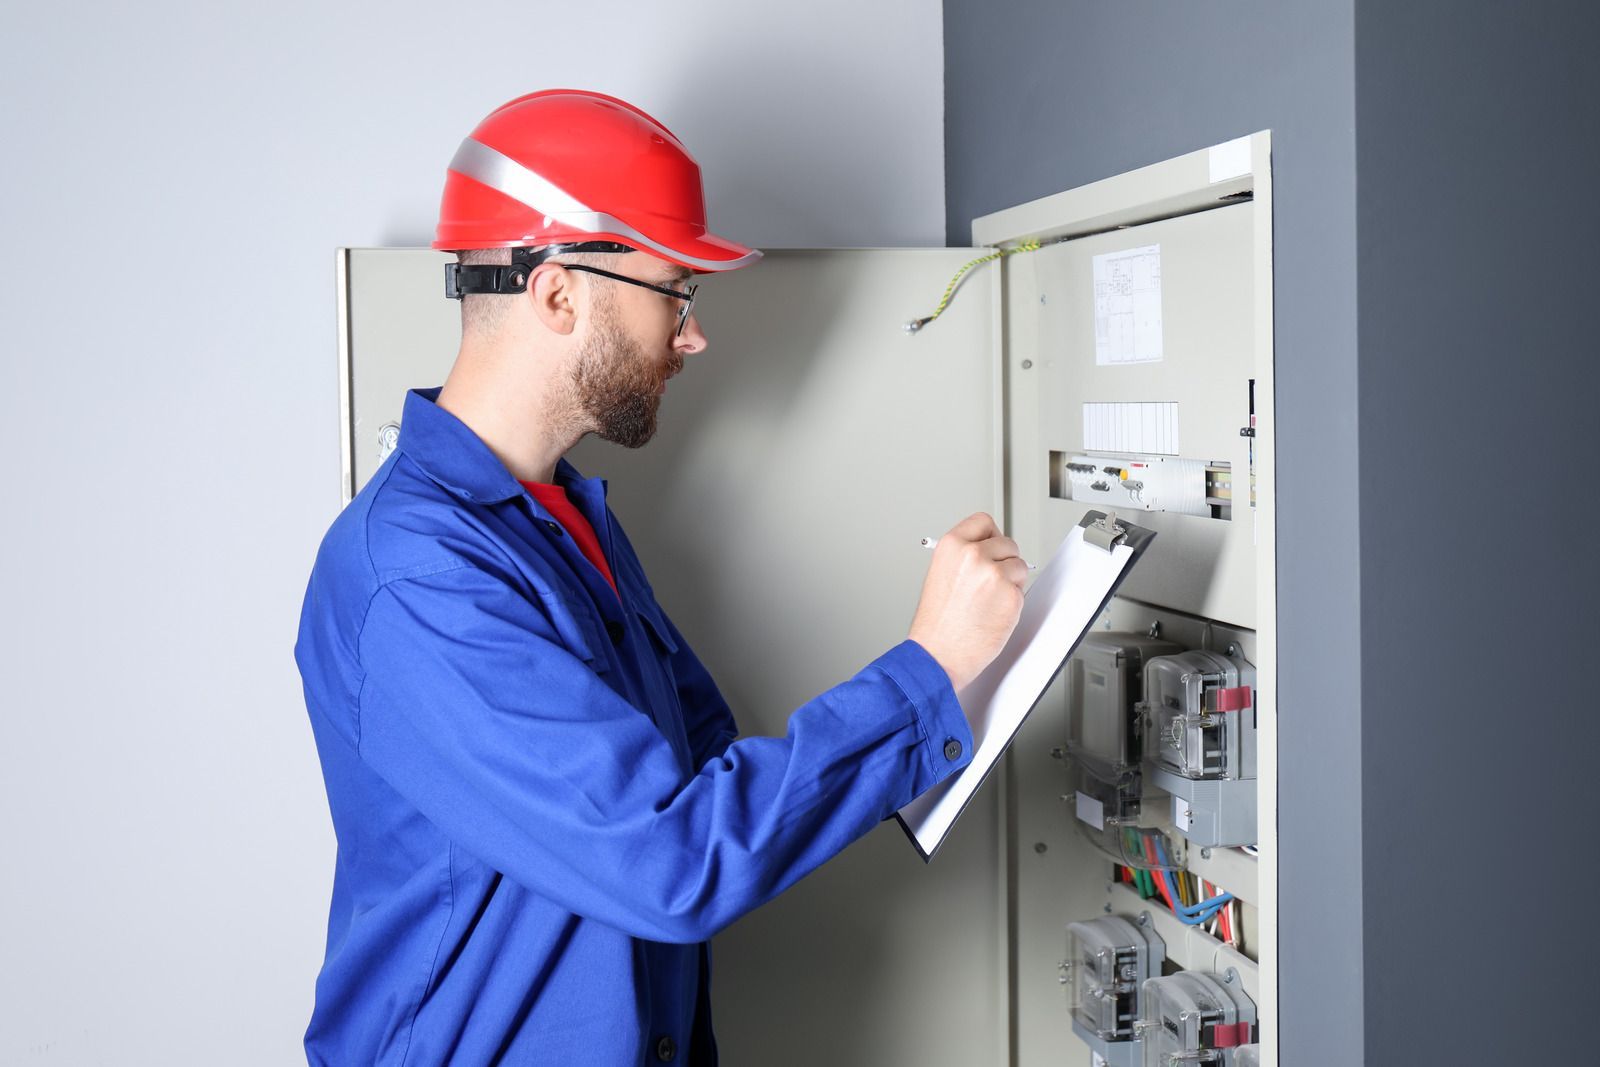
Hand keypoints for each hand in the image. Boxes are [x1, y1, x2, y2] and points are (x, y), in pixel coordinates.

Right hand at [907, 513, 1027, 695]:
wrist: (937, 655)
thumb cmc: (937, 624)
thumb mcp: (940, 574)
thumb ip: (964, 557)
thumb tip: (989, 550)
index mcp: (952, 545)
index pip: (984, 522)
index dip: (990, 536)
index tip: (991, 546)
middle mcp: (973, 555)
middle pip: (1007, 543)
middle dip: (1003, 562)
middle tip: (989, 583)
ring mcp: (994, 575)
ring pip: (1020, 566)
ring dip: (1011, 582)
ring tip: (988, 601)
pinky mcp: (1011, 596)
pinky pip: (1022, 591)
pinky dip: (1012, 603)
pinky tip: (993, 613)